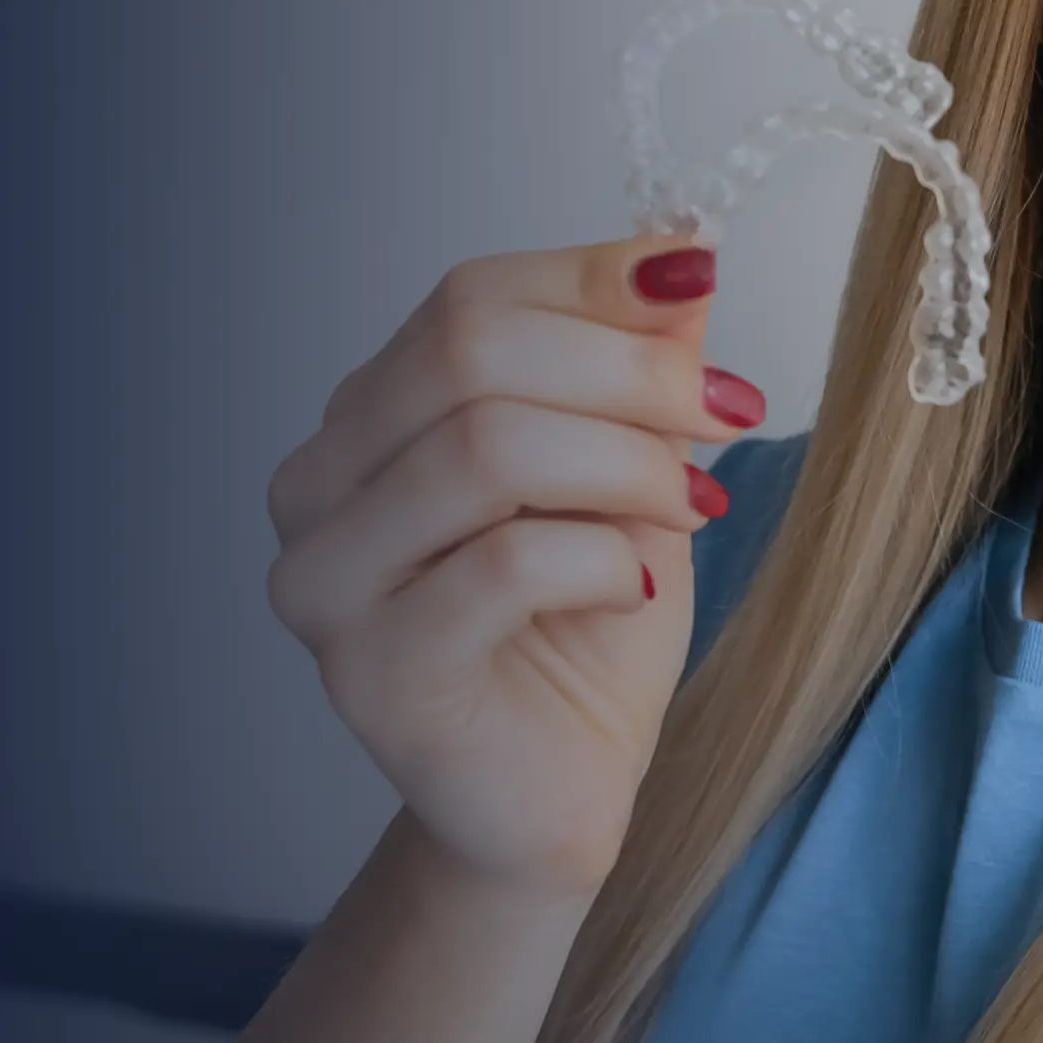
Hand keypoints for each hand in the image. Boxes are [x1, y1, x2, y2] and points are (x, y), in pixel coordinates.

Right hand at [264, 237, 762, 895]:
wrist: (560, 796)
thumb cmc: (583, 632)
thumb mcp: (629, 470)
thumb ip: (634, 364)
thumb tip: (680, 246)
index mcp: (364, 418)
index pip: (466, 297)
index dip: (593, 281)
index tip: (701, 289)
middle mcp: (315, 486)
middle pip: (466, 351)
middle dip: (624, 369)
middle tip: (727, 408)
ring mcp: (325, 583)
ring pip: (483, 447)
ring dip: (626, 464)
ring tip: (694, 505)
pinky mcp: (369, 672)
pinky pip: (502, 565)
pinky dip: (602, 560)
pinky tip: (636, 589)